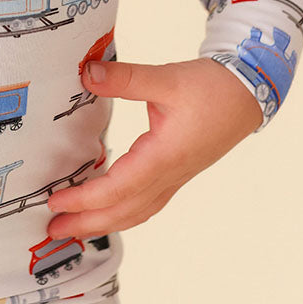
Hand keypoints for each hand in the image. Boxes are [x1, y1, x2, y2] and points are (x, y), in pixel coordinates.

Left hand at [46, 57, 262, 237]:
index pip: (117, 188)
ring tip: (75, 229)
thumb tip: (88, 73)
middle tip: (52, 230)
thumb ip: (125, 78)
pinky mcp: (177, 172)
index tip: (55, 202)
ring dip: (104, 223)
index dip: (84, 199)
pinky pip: (147, 203)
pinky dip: (124, 213)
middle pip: (123, 210)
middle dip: (87, 223)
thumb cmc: (212, 88)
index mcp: (164, 156)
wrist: (249, 93)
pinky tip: (109, 212)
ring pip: (136, 211)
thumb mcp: (166, 78)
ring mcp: (175, 177)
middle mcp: (169, 174)